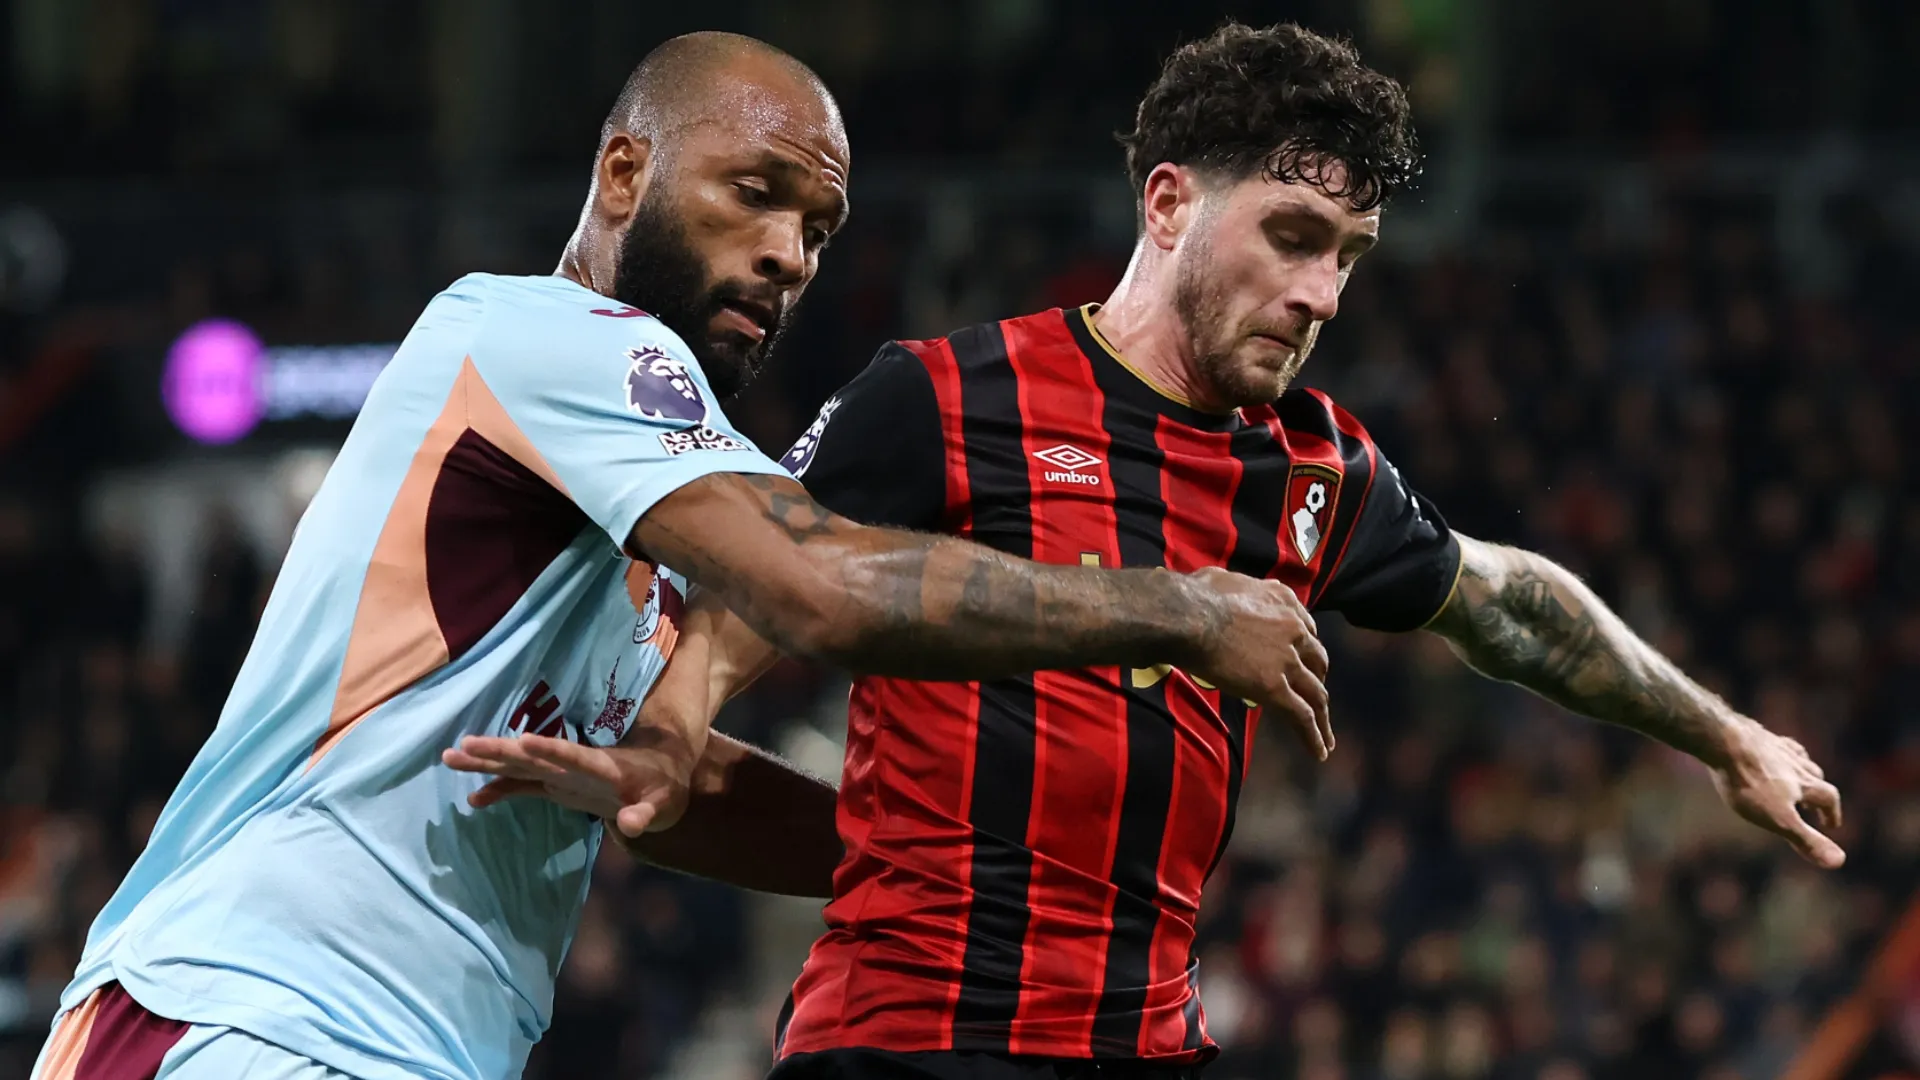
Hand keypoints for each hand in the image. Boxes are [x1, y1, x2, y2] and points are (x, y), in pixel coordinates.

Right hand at [442, 732, 694, 836]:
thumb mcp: (663, 805)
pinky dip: (500, 790)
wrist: (662, 774)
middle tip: (463, 745)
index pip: (573, 755)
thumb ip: (646, 814)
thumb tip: (631, 824)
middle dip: (499, 751)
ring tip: (451, 757)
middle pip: (533, 756)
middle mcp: (575, 765)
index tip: (523, 742)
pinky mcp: (558, 785)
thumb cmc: (666, 788)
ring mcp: (563, 773)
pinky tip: (474, 798)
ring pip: (520, 766)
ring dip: (489, 762)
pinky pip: (523, 787)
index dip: (550, 750)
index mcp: (603, 766)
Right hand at [1184, 568, 1332, 760]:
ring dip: (1324, 717)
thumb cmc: (1195, 595)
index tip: (1302, 659)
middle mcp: (1294, 629)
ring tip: (1327, 736)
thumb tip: (1223, 586)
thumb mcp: (1224, 579)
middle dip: (1318, 679)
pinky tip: (1319, 752)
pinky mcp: (1275, 688)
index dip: (1306, 647)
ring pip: (1316, 694)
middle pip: (1318, 660)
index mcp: (1283, 600)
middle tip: (1315, 695)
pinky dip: (1313, 736)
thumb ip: (1237, 588)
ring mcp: (1288, 660)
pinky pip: (1302, 716)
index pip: (1306, 627)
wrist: (1190, 616)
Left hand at [1710, 725, 1844, 867]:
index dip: (1832, 813)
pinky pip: (1771, 742)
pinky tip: (1767, 753)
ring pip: (1796, 758)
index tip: (1831, 825)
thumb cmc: (1750, 783)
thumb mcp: (1778, 818)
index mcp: (1804, 783)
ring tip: (1795, 780)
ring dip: (1800, 771)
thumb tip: (1839, 862)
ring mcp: (1774, 746)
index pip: (1828, 798)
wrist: (1724, 740)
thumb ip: (1806, 839)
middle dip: (1819, 792)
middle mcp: (1794, 763)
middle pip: (1815, 776)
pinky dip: (1776, 751)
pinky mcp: (1754, 735)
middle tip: (1815, 805)